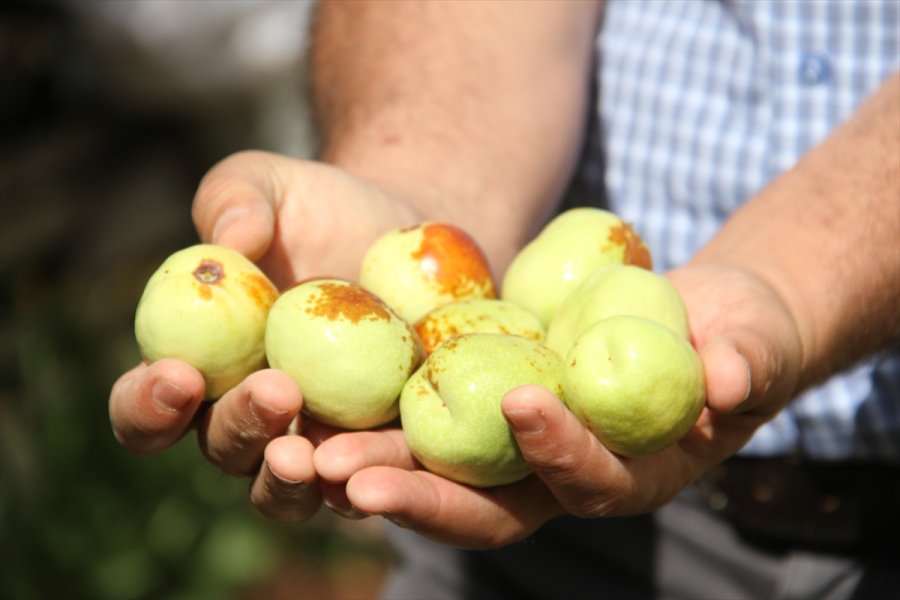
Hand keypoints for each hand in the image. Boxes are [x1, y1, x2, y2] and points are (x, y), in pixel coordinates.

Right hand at [109, 151, 418, 520]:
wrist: (399, 235)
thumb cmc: (316, 208)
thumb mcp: (270, 184)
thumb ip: (235, 200)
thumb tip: (228, 242)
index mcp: (196, 366)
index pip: (146, 406)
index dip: (147, 404)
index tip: (177, 374)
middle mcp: (245, 416)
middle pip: (223, 449)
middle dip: (240, 427)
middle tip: (275, 389)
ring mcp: (310, 441)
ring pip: (286, 488)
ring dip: (293, 479)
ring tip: (315, 454)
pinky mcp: (373, 448)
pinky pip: (366, 479)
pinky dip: (370, 478)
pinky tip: (383, 463)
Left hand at [307, 263, 802, 548]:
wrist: (699, 320)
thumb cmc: (738, 335)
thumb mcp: (753, 341)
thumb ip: (747, 360)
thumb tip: (730, 377)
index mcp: (635, 474)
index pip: (593, 481)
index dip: (561, 450)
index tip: (522, 402)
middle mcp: (568, 477)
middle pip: (494, 505)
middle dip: (426, 496)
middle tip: (353, 480)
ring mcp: (523, 449)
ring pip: (446, 473)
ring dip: (381, 467)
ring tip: (312, 456)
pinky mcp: (492, 409)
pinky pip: (434, 423)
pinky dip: (382, 423)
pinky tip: (322, 409)